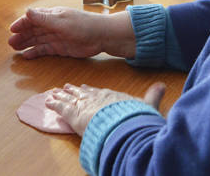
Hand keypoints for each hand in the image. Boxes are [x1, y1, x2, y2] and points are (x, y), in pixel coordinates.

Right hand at [9, 7, 108, 58]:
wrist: (101, 36)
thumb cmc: (83, 25)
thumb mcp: (61, 22)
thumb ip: (43, 19)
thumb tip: (27, 11)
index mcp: (52, 15)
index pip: (33, 18)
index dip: (22, 23)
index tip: (12, 30)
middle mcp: (52, 25)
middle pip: (33, 30)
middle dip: (21, 35)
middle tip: (10, 43)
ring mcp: (56, 37)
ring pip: (37, 40)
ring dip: (26, 43)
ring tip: (15, 49)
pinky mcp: (60, 48)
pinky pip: (45, 49)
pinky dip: (36, 52)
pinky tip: (27, 56)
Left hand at [46, 82, 165, 135]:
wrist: (122, 123)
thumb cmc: (134, 117)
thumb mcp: (147, 105)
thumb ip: (152, 96)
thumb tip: (162, 85)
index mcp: (112, 96)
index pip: (99, 92)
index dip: (92, 91)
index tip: (86, 88)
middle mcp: (96, 97)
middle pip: (83, 93)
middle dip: (75, 91)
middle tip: (67, 87)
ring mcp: (84, 104)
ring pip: (70, 98)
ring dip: (62, 95)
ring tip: (54, 92)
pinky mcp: (73, 113)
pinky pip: (60, 107)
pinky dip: (53, 104)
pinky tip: (47, 101)